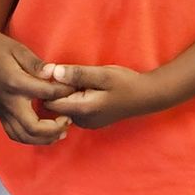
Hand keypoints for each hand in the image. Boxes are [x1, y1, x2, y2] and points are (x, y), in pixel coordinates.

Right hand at [0, 33, 67, 145]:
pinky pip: (14, 134)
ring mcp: (2, 110)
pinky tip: (43, 133)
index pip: (47, 94)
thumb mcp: (20, 50)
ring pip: (23, 136)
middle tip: (69, 119)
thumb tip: (54, 72)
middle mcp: (8, 101)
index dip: (65, 93)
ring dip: (44, 138)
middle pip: (33, 127)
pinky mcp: (0, 114)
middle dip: (55, 128)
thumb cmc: (0, 48)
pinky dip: (30, 139)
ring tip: (60, 130)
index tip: (75, 88)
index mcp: (15, 83)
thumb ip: (37, 64)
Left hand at [35, 63, 161, 129]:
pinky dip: (73, 98)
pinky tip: (83, 88)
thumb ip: (77, 74)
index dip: (48, 88)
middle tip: (66, 74)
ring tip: (76, 80)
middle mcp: (81, 121)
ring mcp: (86, 123)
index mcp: (82, 110)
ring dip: (65, 94)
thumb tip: (53, 72)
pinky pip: (72, 110)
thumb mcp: (102, 74)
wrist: (145, 96)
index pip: (50, 103)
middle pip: (55, 107)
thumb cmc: (125, 83)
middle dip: (56, 91)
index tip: (54, 73)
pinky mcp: (89, 121)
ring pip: (63, 108)